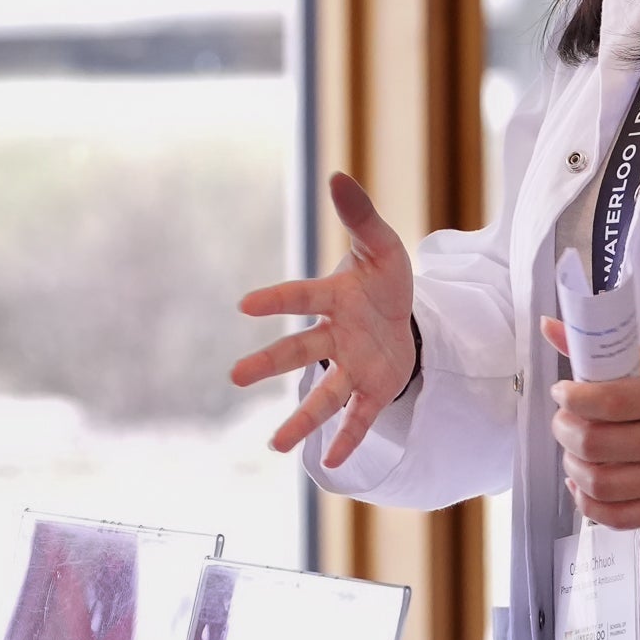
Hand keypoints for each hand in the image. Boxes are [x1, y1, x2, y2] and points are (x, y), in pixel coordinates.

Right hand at [230, 172, 418, 469]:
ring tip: (275, 446)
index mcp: (334, 298)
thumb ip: (360, 215)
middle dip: (269, 363)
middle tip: (235, 376)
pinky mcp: (373, 389)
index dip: (277, 300)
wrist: (404, 314)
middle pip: (301, 351)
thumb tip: (337, 175)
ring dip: (301, 420)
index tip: (244, 305)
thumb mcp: (382, 244)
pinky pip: (360, 416)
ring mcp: (353, 366)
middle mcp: (335, 336)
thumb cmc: (384, 277)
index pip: (303, 297)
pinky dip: (349, 439)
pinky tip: (335, 464)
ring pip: (323, 395)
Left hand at [540, 330, 639, 531]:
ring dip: (572, 465)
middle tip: (565, 417)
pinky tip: (583, 483)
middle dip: (564, 428)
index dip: (570, 398)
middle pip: (595, 444)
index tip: (563, 392)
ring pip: (600, 484)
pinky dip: (588, 502)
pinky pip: (618, 517)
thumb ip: (607, 349)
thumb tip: (548, 327)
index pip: (605, 401)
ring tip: (575, 447)